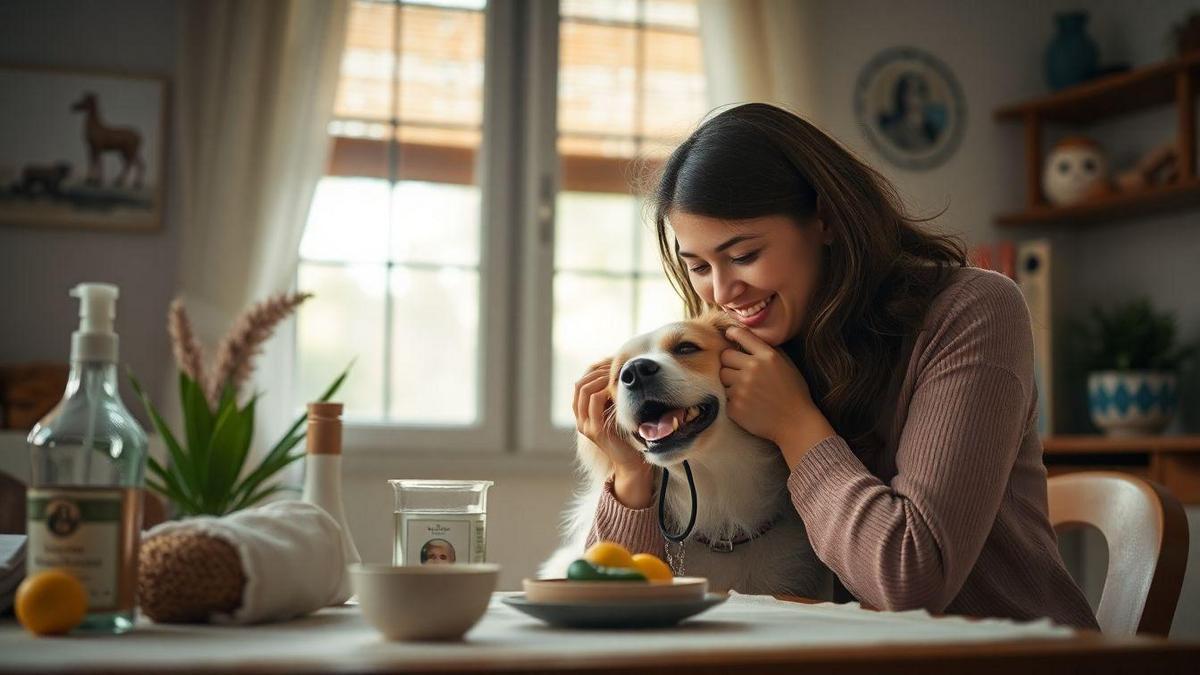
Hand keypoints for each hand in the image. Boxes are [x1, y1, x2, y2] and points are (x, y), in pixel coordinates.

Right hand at [574, 358, 643, 472]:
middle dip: (596, 372)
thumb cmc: (627, 435)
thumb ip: (610, 397)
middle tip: (614, 366)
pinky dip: (604, 391)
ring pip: (584, 391)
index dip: (593, 371)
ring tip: (616, 375)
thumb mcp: (615, 411)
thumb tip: (613, 372)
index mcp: (582, 414)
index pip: (579, 384)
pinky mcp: (595, 431)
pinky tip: (617, 389)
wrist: (630, 462)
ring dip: (600, 378)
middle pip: (579, 385)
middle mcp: (580, 419)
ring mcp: (585, 425)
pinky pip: (594, 403)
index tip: (610, 364)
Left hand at [720, 326, 821, 448]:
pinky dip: (733, 400)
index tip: (729, 336)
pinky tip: (747, 405)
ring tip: (747, 391)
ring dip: (730, 382)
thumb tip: (747, 338)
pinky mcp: (734, 406)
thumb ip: (768, 351)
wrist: (795, 424)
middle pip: (724, 356)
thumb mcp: (787, 365)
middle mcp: (752, 369)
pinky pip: (724, 397)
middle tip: (740, 372)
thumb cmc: (794, 393)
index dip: (732, 334)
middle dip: (730, 363)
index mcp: (767, 356)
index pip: (741, 335)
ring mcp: (741, 388)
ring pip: (722, 377)